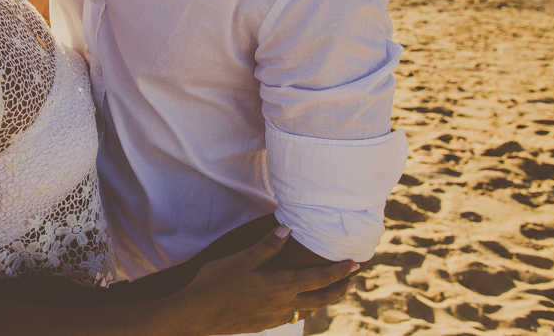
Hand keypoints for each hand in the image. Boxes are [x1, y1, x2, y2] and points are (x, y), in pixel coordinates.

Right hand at [167, 225, 357, 334]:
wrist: (198, 314)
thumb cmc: (216, 282)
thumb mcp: (241, 259)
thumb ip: (266, 246)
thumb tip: (289, 230)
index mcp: (280, 286)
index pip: (318, 278)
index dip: (338, 271)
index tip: (355, 264)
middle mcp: (282, 304)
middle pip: (320, 299)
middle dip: (339, 288)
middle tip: (353, 280)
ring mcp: (273, 317)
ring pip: (307, 310)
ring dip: (323, 300)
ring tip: (330, 292)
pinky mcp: (263, 324)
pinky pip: (291, 316)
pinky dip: (302, 309)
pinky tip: (297, 305)